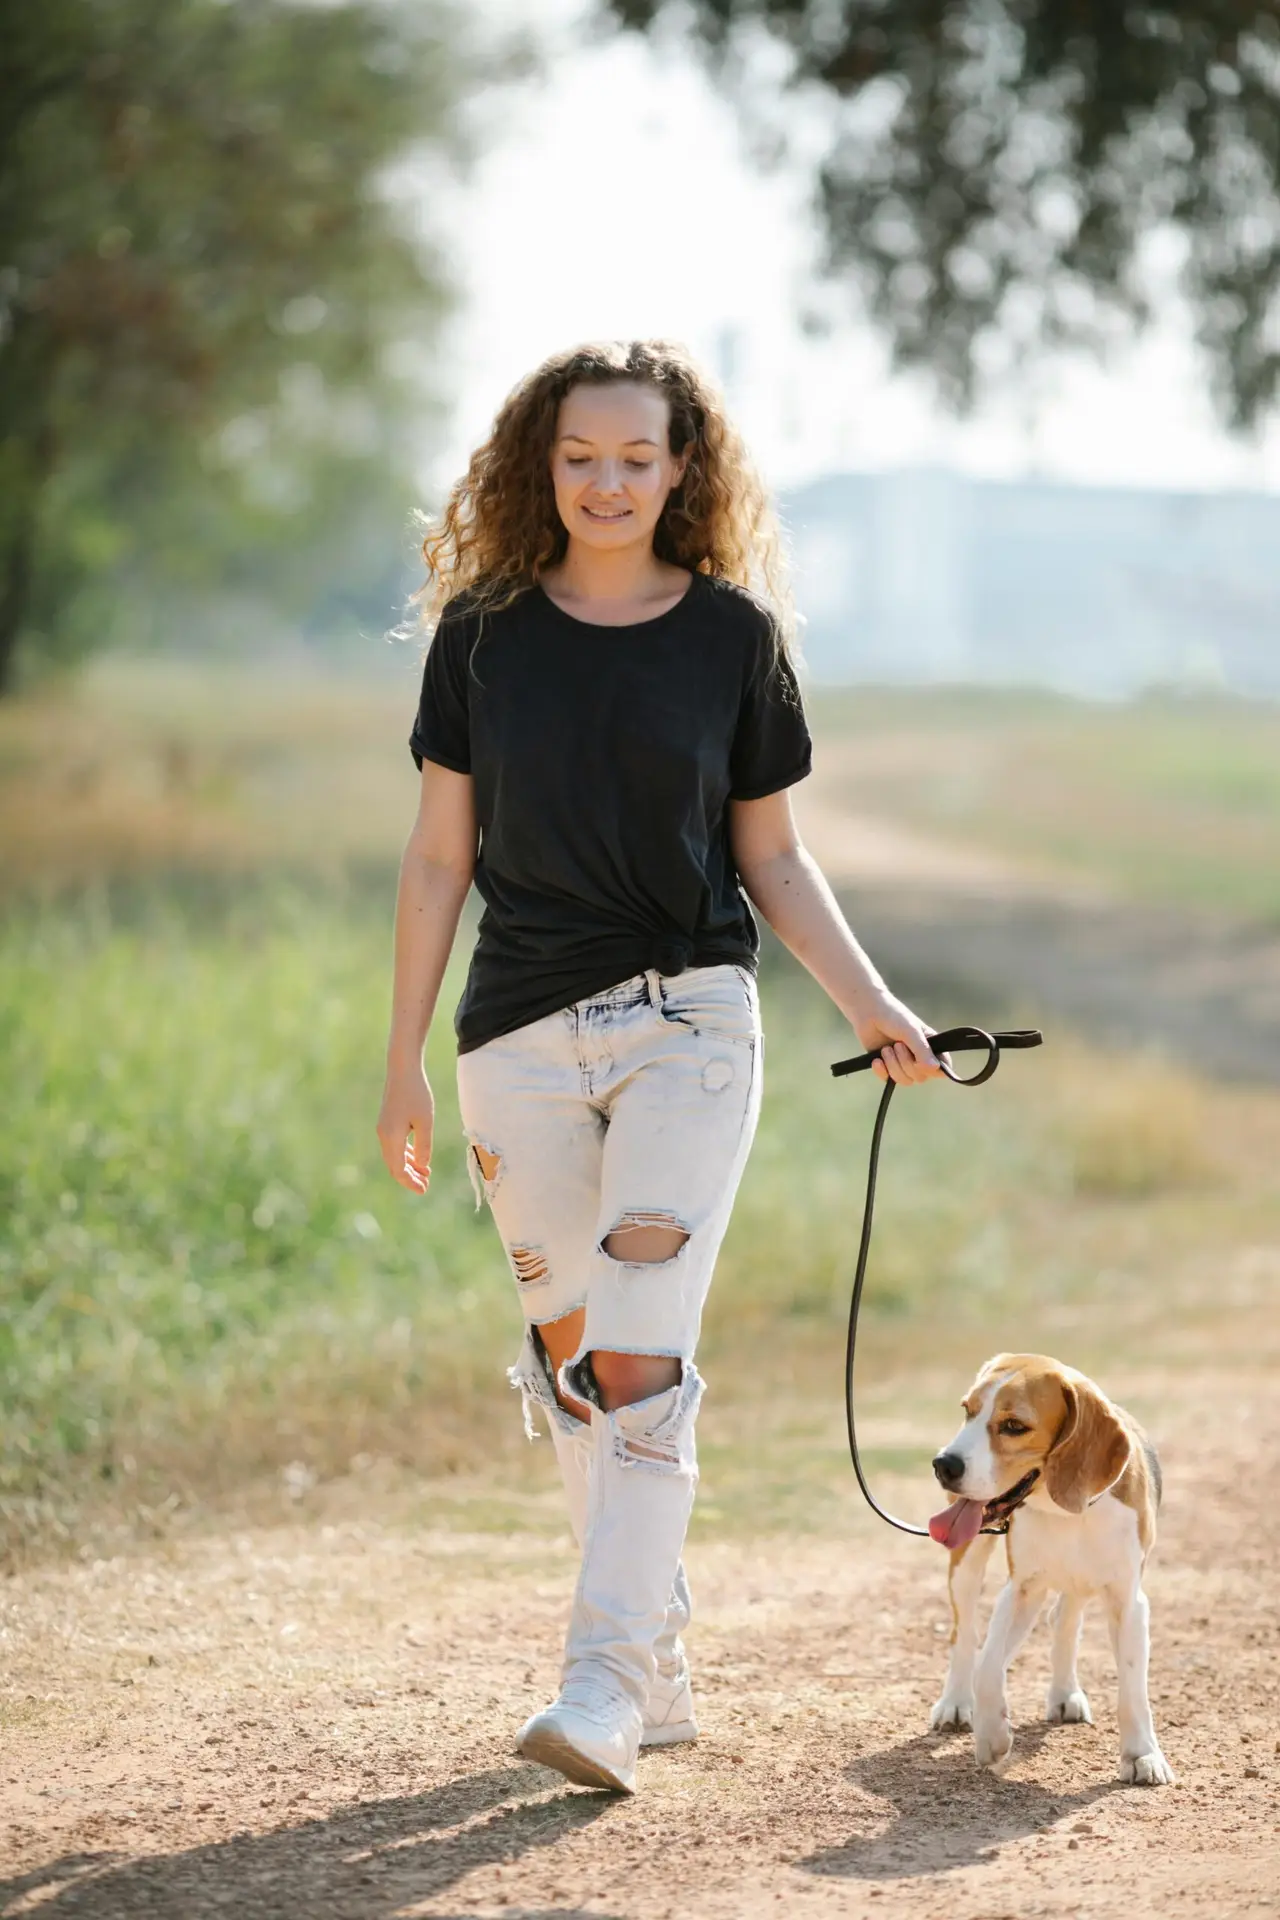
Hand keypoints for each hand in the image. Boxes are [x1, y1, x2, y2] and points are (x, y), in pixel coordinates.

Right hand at [376, 1066, 433, 1192]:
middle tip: (425, 1186)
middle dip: (409, 1178)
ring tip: (425, 1174)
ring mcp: (384, 1129)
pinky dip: (406, 1155)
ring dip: (409, 1167)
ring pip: (394, 1156)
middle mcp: (384, 1136)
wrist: (402, 1070)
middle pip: (394, 1166)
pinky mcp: (387, 1122)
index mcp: (391, 1137)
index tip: (424, 1190)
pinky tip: (418, 1159)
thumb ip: (424, 1145)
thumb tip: (423, 1165)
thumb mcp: (425, 1121)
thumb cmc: (417, 1093)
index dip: (410, 1182)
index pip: (399, 1169)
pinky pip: (395, 1146)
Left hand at [852, 991, 943, 1085]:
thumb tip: (934, 1068)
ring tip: (886, 1049)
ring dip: (893, 1065)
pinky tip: (877, 1060)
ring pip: (905, 1080)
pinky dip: (882, 1071)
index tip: (921, 1062)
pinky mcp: (887, 1067)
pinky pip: (888, 1080)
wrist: (869, 1012)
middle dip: (906, 1063)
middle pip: (920, 1077)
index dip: (934, 1070)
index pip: (942, 1068)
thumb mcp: (911, 1031)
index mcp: (931, 1047)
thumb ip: (922, 1050)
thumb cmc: (894, 1016)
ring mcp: (903, 1063)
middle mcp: (919, 1058)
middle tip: (897, 1045)